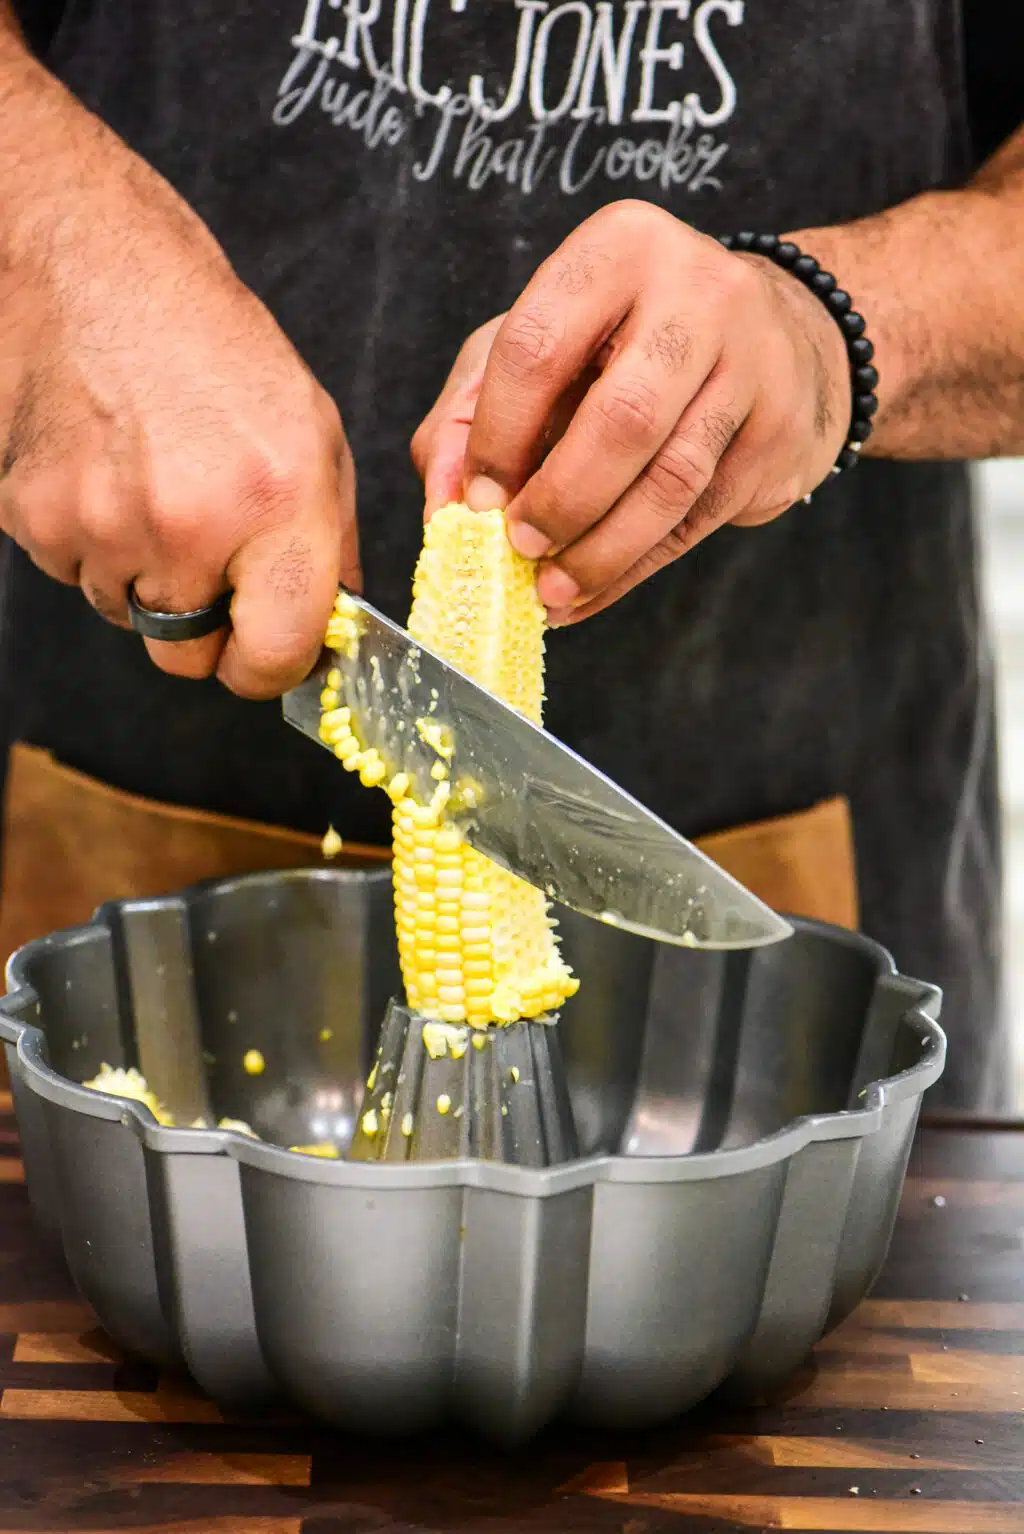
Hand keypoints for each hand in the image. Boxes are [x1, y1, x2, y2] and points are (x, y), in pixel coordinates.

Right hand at [0, 46, 355, 696]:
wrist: (86, 266)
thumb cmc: (204, 338)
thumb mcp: (309, 430)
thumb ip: (328, 542)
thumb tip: (330, 626)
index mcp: (277, 502)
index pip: (275, 658)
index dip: (272, 665)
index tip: (270, 649)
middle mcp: (189, 524)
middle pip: (189, 659)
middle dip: (205, 628)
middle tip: (209, 556)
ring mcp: (102, 525)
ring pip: (128, 618)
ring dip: (145, 577)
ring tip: (154, 484)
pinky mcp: (36, 518)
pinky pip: (74, 575)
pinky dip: (93, 543)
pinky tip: (108, 471)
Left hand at [413, 201, 849, 623]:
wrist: (773, 335)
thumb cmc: (626, 339)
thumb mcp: (534, 342)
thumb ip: (469, 415)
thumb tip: (446, 507)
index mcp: (619, 249)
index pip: (538, 348)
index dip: (498, 438)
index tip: (476, 502)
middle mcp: (699, 293)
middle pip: (621, 420)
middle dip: (560, 502)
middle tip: (519, 548)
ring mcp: (754, 363)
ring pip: (670, 482)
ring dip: (600, 552)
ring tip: (551, 589)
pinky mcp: (779, 433)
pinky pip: (698, 518)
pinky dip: (633, 568)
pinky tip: (590, 589)